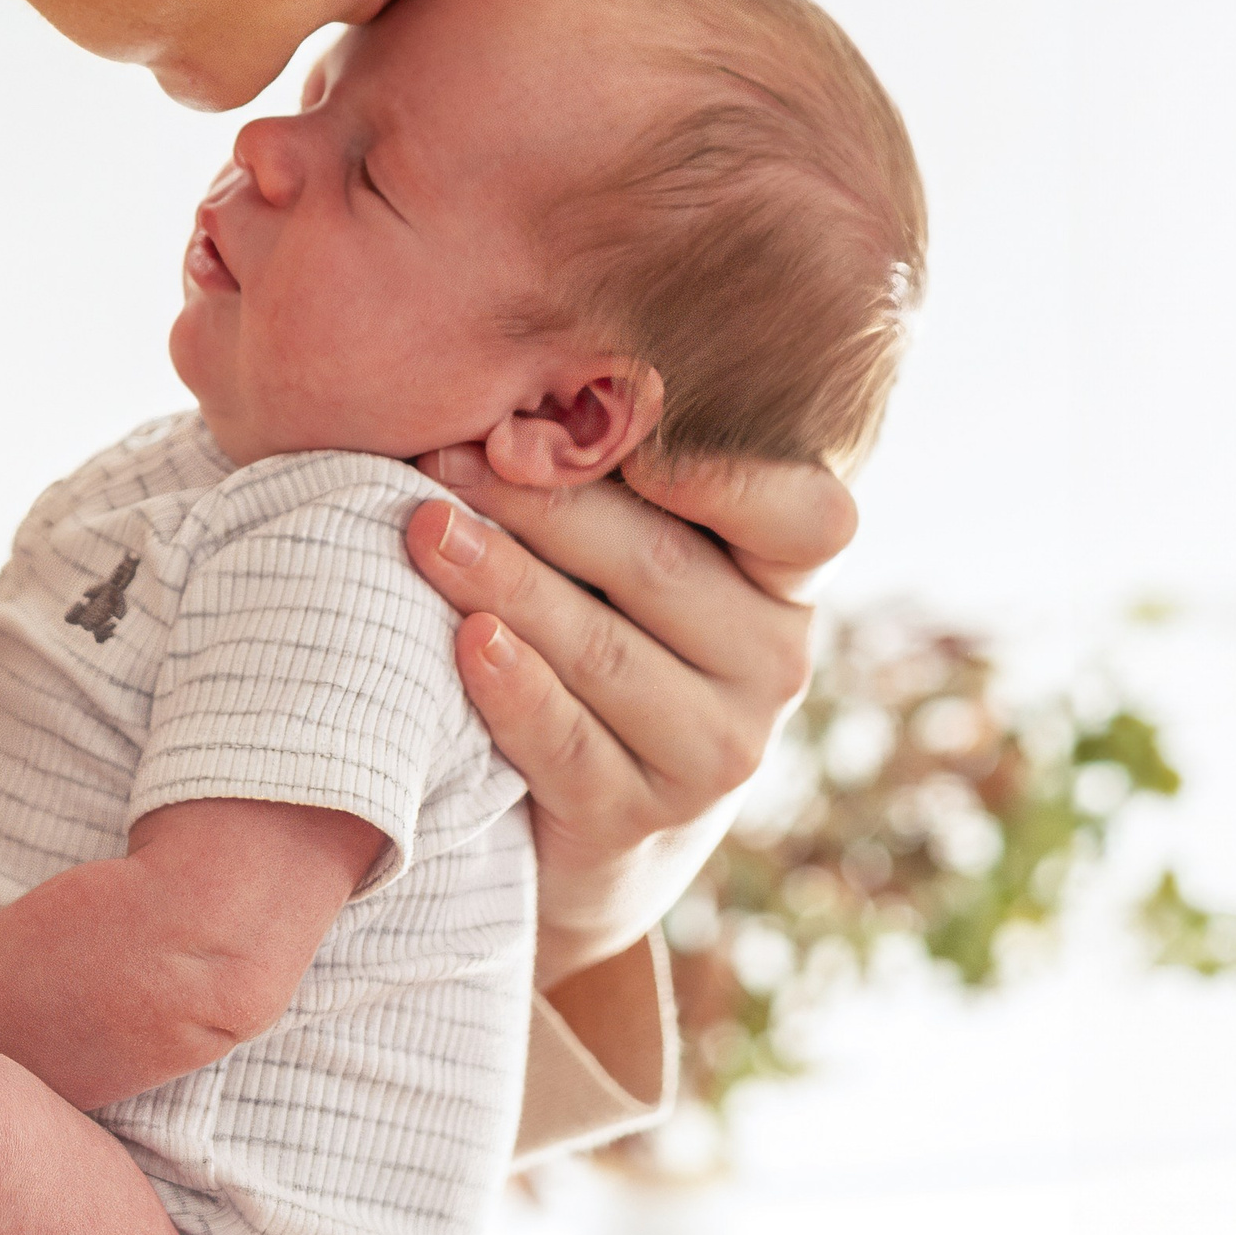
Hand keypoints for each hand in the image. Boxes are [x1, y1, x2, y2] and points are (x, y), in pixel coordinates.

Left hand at [407, 433, 856, 985]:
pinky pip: (569, 743)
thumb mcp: (636, 566)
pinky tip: (468, 641)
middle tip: (448, 457)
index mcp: (783, 583)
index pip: (809, 519)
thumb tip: (518, 412)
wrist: (590, 822)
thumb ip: (615, 490)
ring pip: (604, 651)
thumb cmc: (608, 640)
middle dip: (543, 502)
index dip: (726, 474)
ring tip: (426, 529)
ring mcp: (715, 752)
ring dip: (506, 581)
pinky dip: (516, 688)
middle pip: (660, 566)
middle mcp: (772, 666)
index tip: (627, 426)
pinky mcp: (640, 819)